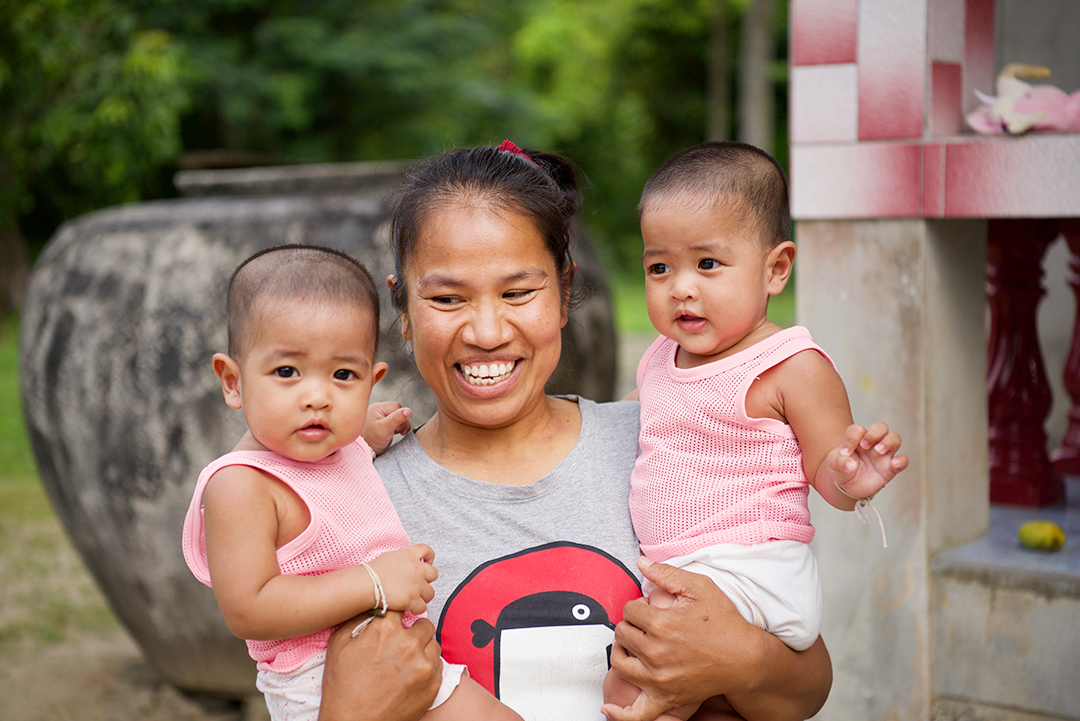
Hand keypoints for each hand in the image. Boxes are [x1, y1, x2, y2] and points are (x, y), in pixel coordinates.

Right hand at [321, 611, 441, 720]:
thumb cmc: (342, 687)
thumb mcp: (339, 644)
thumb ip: (358, 618)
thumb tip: (373, 605)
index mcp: (385, 630)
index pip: (402, 606)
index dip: (397, 614)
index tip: (395, 621)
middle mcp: (409, 644)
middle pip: (424, 624)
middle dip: (414, 632)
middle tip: (402, 644)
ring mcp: (424, 665)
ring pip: (433, 645)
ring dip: (423, 649)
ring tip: (406, 662)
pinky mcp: (433, 684)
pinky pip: (438, 666)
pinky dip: (427, 668)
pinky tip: (411, 676)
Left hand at [364, 401, 412, 454]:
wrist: (367, 450)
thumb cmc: (372, 439)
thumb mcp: (385, 428)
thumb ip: (397, 418)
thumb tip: (408, 410)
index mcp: (378, 408)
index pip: (397, 407)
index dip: (400, 417)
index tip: (395, 427)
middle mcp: (380, 410)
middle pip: (399, 411)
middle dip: (401, 422)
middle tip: (394, 430)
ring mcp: (383, 417)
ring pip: (400, 417)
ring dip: (401, 426)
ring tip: (394, 432)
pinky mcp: (387, 423)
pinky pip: (398, 422)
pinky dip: (400, 428)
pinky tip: (396, 432)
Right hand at [367, 544, 436, 614]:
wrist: (367, 584)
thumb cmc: (373, 572)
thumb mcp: (390, 556)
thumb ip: (403, 557)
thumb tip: (407, 562)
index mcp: (410, 556)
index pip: (427, 550)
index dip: (429, 557)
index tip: (427, 563)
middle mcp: (417, 569)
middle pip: (433, 574)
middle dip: (427, 580)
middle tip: (418, 584)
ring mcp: (416, 585)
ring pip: (430, 593)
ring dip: (423, 596)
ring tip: (414, 598)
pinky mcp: (412, 600)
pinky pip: (422, 607)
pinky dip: (417, 609)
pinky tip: (410, 608)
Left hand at [605, 558, 762, 720]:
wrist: (745, 659)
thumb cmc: (725, 622)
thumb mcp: (700, 588)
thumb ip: (667, 574)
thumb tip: (641, 563)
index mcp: (662, 624)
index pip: (628, 610)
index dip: (638, 605)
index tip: (650, 608)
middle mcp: (656, 652)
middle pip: (622, 633)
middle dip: (631, 625)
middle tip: (647, 625)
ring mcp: (659, 679)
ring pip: (620, 662)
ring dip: (622, 651)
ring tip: (634, 645)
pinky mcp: (666, 698)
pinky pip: (636, 713)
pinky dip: (620, 713)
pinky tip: (609, 706)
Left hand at [828, 422, 907, 499]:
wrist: (848, 486)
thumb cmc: (842, 468)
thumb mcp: (833, 464)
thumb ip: (839, 462)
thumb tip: (851, 465)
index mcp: (857, 438)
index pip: (858, 430)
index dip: (852, 438)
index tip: (844, 452)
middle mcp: (872, 443)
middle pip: (881, 427)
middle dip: (875, 433)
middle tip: (865, 445)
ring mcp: (883, 454)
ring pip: (894, 439)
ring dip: (888, 442)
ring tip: (878, 451)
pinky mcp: (891, 468)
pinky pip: (903, 460)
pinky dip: (901, 461)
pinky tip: (894, 464)